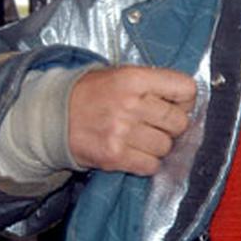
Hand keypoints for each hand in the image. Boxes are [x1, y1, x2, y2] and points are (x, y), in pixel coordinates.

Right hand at [68, 66, 196, 175]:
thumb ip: (154, 83)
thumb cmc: (91, 94)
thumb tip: (189, 101)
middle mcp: (130, 104)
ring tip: (141, 138)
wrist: (52, 116)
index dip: (186, 100)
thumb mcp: (122, 75)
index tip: (176, 104)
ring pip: (166, 146)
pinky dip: (147, 162)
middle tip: (157, 124)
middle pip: (180, 122)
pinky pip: (151, 165)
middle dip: (173, 126)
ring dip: (158, 146)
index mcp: (135, 78)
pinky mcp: (114, 156)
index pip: (186, 88)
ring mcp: (122, 132)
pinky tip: (134, 152)